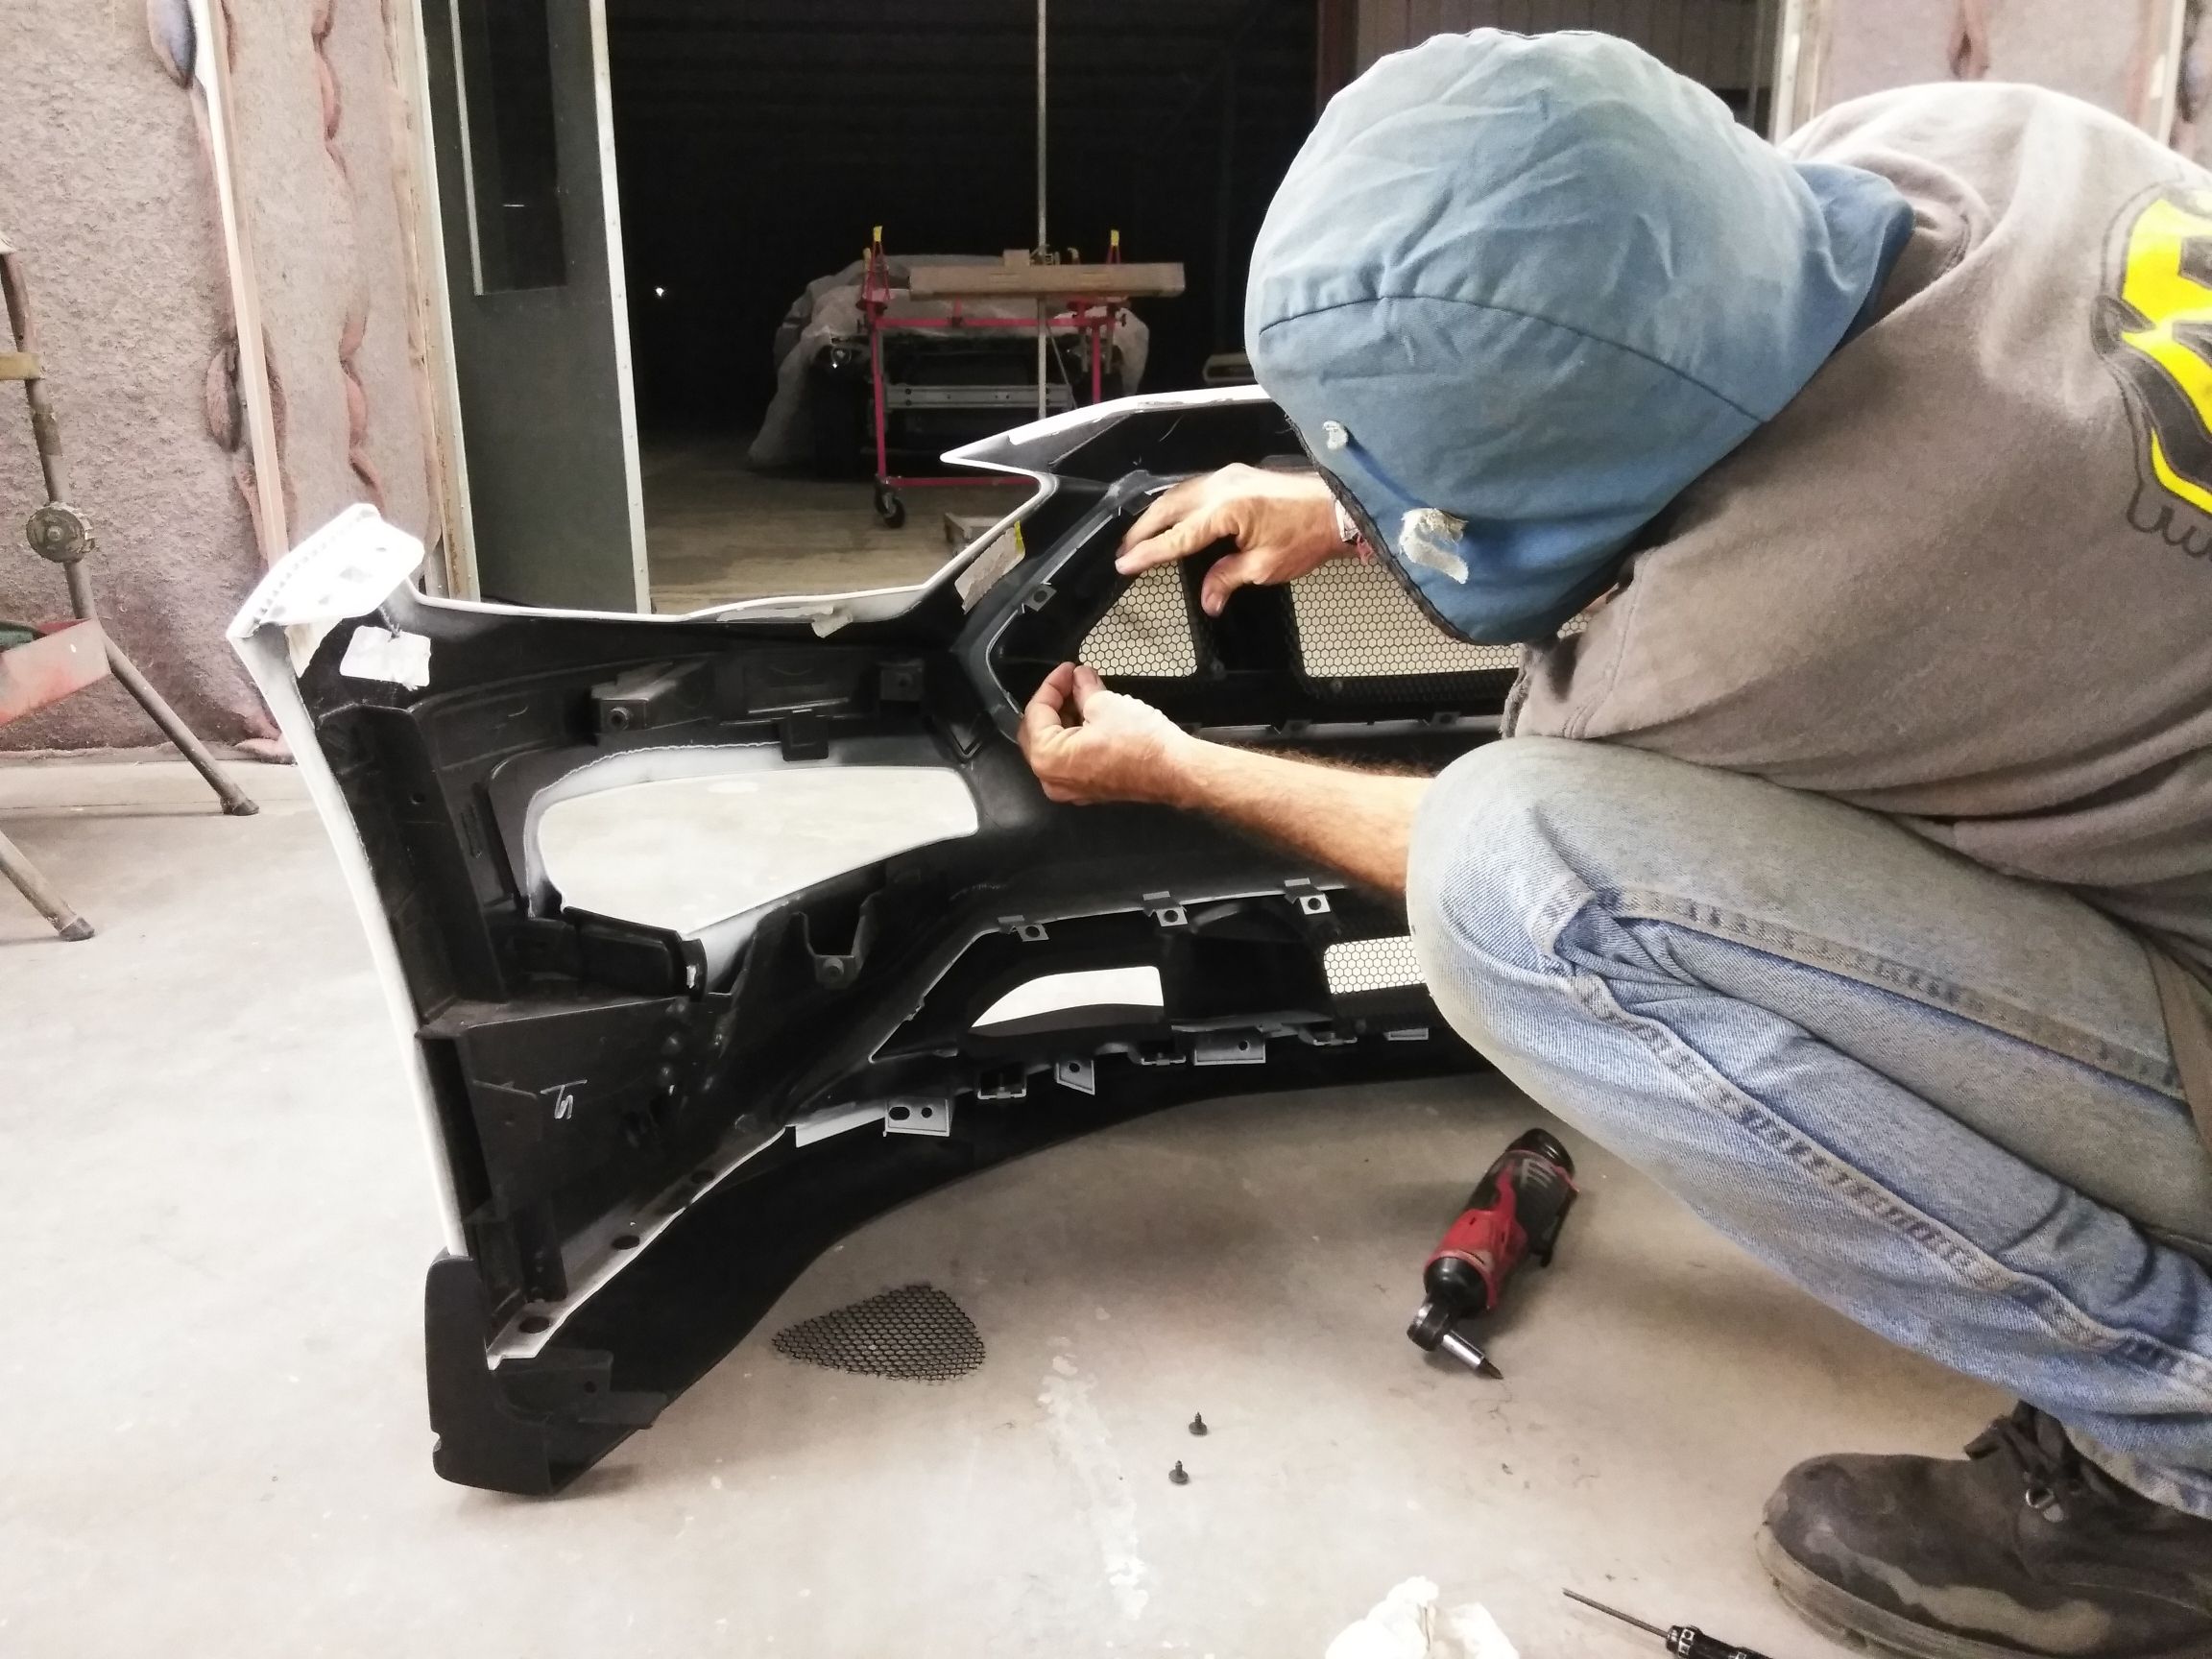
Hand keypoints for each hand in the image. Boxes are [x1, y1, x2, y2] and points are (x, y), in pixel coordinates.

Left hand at [1019, 662, 1192, 805]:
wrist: (1175, 770)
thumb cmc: (1140, 742)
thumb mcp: (1104, 703)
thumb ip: (1082, 688)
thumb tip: (1078, 677)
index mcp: (1048, 758)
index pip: (1036, 713)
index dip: (1051, 685)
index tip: (1067, 669)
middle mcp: (1052, 780)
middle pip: (1039, 733)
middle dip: (1055, 703)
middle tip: (1071, 681)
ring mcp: (1071, 789)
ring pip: (1056, 747)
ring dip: (1066, 719)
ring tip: (1084, 695)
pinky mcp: (1090, 790)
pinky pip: (1072, 761)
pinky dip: (1076, 738)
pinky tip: (1091, 718)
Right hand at [1115, 464, 1344, 615]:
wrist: (1339, 508)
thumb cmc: (1307, 536)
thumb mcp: (1264, 568)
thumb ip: (1227, 579)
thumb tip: (1208, 599)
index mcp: (1225, 510)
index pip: (1177, 536)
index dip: (1148, 553)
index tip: (1125, 564)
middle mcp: (1222, 487)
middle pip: (1168, 508)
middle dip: (1143, 531)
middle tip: (1125, 552)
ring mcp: (1230, 477)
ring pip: (1179, 494)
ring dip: (1157, 516)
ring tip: (1141, 537)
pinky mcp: (1238, 476)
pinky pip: (1196, 488)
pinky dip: (1177, 505)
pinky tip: (1172, 518)